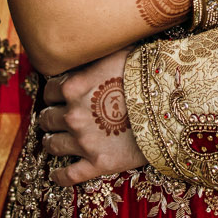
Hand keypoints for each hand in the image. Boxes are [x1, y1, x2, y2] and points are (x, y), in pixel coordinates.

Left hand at [38, 48, 146, 184]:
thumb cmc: (146, 75)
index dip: (53, 94)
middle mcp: (73, 115)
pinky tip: (56, 174)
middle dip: (49, 118)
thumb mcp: (118, 53)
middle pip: (47, 119)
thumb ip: (98, 54)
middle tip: (53, 119)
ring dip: (51, 143)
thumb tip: (94, 41)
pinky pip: (68, 175)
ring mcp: (84, 142)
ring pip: (53, 146)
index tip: (57, 97)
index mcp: (74, 87)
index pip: (49, 91)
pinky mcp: (98, 163)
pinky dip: (58, 175)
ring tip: (53, 142)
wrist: (169, 106)